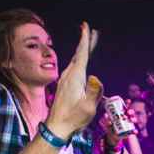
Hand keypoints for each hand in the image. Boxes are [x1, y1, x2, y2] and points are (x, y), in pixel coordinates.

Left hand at [45, 23, 102, 140]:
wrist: (57, 126)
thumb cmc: (74, 118)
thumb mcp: (87, 107)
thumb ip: (93, 92)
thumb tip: (96, 78)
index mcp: (75, 77)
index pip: (81, 54)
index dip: (85, 40)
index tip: (86, 27)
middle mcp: (69, 75)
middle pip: (78, 54)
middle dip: (85, 41)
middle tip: (88, 28)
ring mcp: (65, 80)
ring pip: (75, 61)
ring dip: (82, 51)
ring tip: (88, 43)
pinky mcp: (65, 85)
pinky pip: (73, 68)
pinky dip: (79, 60)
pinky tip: (81, 64)